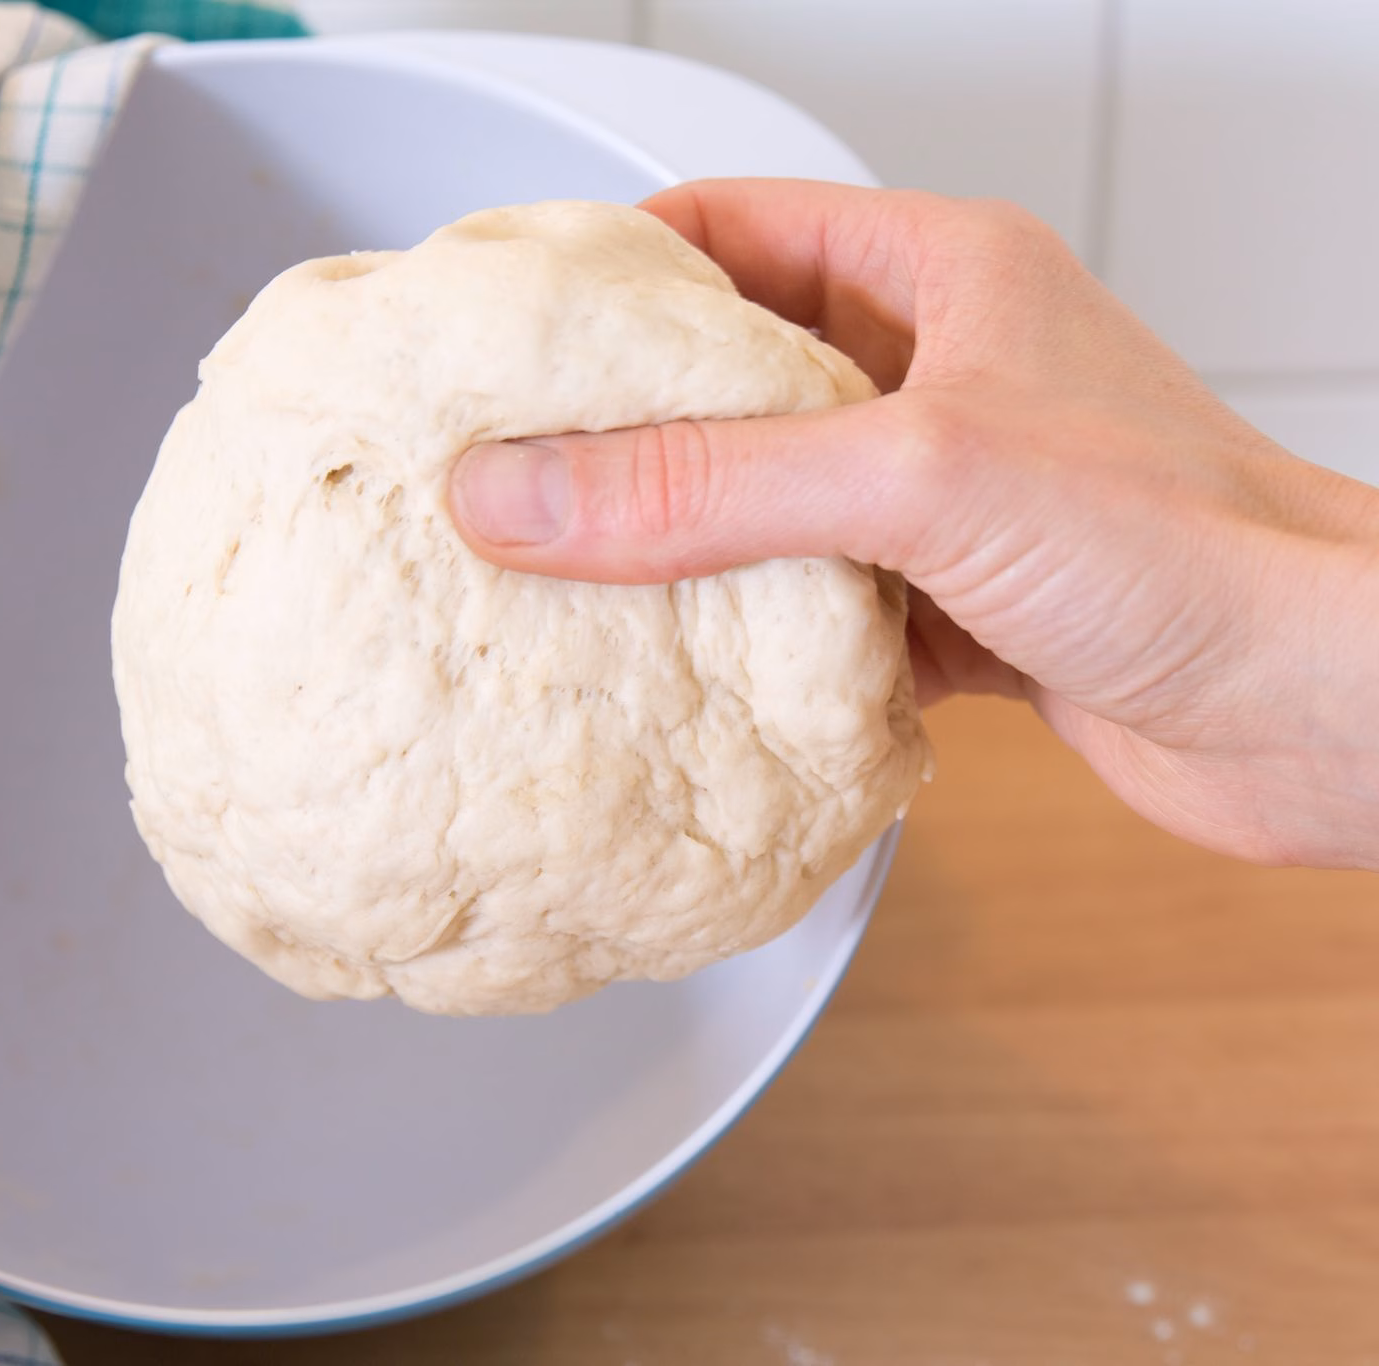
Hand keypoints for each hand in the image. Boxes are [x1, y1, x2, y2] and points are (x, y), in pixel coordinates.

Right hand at [449, 179, 1378, 870]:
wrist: (1327, 709)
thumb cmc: (1195, 546)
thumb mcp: (916, 477)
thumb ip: (705, 486)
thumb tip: (520, 490)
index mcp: (937, 276)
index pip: (726, 230)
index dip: (605, 272)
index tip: (502, 334)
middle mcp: (935, 374)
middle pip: (724, 376)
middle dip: (615, 427)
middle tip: (501, 472)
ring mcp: (939, 494)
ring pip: (757, 501)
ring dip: (671, 547)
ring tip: (557, 578)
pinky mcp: (948, 607)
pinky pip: (802, 608)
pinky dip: (740, 640)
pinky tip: (680, 675)